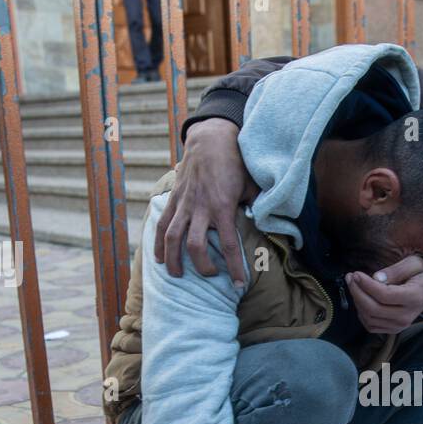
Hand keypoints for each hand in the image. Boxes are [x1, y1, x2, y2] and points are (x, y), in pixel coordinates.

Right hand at [153, 118, 257, 284]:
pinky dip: (158, 242)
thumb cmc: (235, 162)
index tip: (238, 285)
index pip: (229, 245)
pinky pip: (162, 223)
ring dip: (173, 259)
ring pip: (173, 237)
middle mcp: (200, 208)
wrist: (211, 138)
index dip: (234, 268)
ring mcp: (184, 203)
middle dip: (203, 266)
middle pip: (196, 246)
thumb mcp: (252, 185)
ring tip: (176, 275)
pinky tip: (159, 257)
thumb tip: (264, 225)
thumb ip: (256, 206)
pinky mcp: (174, 199)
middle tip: (212, 276)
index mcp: (222, 207)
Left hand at [345, 254, 422, 334]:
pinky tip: (361, 298)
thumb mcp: (414, 263)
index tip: (356, 274)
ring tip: (354, 284)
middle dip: (357, 293)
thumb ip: (396, 270)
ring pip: (369, 318)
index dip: (366, 285)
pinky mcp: (393, 329)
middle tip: (350, 277)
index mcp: (415, 297)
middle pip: (374, 309)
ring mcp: (400, 325)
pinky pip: (371, 325)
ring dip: (357, 301)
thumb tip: (375, 278)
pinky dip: (361, 312)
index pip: (384, 295)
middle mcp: (407, 316)